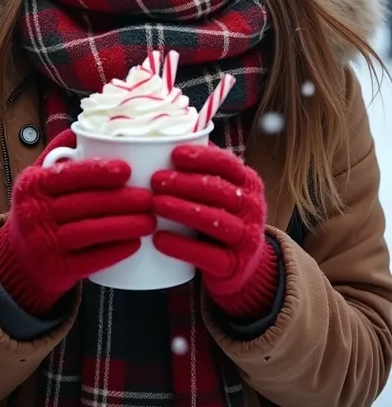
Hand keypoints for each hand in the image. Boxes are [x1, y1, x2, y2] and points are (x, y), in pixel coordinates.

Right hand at [0, 129, 155, 313]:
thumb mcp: (39, 178)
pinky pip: (89, 261)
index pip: (68, 174)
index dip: (98, 172)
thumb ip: (59, 153)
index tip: (127, 169)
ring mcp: (42, 243)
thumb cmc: (41, 208)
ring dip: (123, 226)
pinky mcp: (55, 270)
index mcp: (33, 184)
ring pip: (89, 232)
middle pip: (84, 204)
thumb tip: (84, 127)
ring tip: (150, 221)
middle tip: (149, 198)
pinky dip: (114, 252)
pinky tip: (135, 244)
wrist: (20, 258)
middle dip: (121, 201)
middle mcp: (33, 212)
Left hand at [151, 144, 265, 298]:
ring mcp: (247, 238)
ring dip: (183, 210)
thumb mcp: (221, 192)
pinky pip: (207, 255)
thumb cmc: (220, 217)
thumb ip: (203, 171)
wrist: (241, 267)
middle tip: (155, 180)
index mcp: (248, 183)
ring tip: (155, 204)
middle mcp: (253, 208)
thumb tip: (164, 142)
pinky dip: (181, 246)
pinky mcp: (235, 266)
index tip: (175, 155)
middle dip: (185, 183)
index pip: (228, 164)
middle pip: (218, 191)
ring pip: (215, 221)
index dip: (202, 158)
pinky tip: (159, 239)